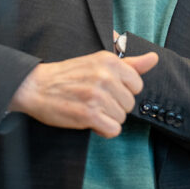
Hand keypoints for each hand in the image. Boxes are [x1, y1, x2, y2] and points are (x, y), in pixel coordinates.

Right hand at [8, 49, 158, 137]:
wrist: (35, 86)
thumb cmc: (67, 75)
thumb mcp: (98, 62)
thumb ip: (129, 62)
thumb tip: (154, 58)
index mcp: (109, 61)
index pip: (137, 84)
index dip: (123, 91)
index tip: (107, 89)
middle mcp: (105, 76)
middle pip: (130, 104)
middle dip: (115, 106)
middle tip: (95, 99)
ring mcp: (97, 95)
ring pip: (121, 118)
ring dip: (107, 118)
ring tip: (90, 109)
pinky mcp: (88, 114)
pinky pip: (112, 130)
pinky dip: (103, 130)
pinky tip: (91, 121)